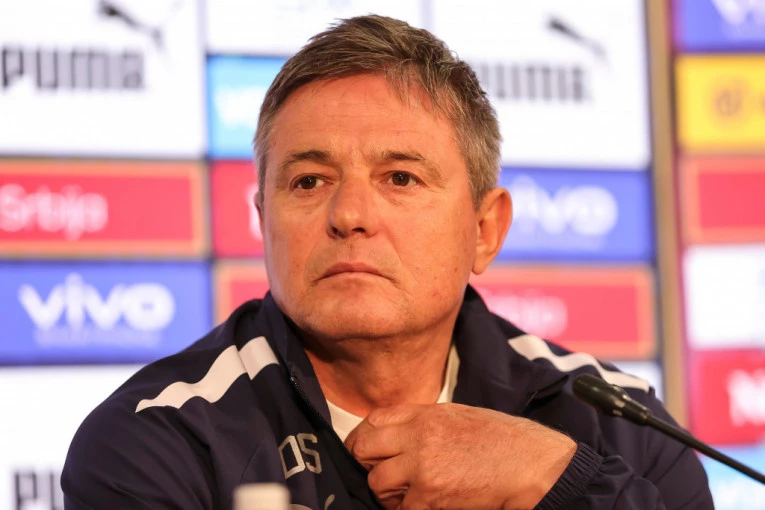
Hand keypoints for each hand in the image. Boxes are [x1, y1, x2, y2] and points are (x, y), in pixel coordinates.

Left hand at [344, 403, 576, 509]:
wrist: (530, 462)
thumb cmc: (499, 438)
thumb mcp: (456, 416)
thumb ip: (422, 422)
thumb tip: (395, 436)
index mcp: (424, 414)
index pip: (373, 420)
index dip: (362, 438)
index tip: (365, 451)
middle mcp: (418, 437)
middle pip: (363, 449)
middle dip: (367, 465)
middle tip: (380, 475)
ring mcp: (422, 467)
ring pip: (377, 483)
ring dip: (387, 493)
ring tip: (404, 495)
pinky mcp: (431, 496)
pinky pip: (402, 509)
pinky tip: (424, 506)